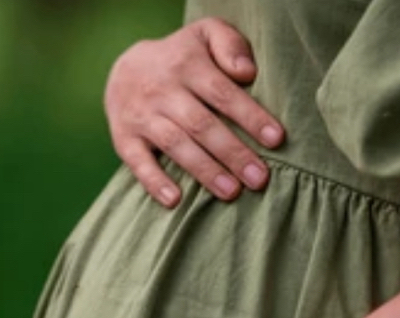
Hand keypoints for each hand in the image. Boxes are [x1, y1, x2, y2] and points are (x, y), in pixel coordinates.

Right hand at [104, 17, 284, 207]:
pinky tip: (175, 200)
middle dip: (232, 153)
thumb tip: (247, 73)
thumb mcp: (205, 35)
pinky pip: (137, 162)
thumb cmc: (180, 57)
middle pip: (201, 124)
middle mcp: (162, 91)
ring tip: (231, 192)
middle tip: (259, 178)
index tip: (276, 139)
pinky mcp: (123, 138)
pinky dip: (154, 182)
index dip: (250, 117)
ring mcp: (141, 116)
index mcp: (186, 65)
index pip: (222, 93)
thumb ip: (230, 44)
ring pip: (175, 145)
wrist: (124, 68)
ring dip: (204, 171)